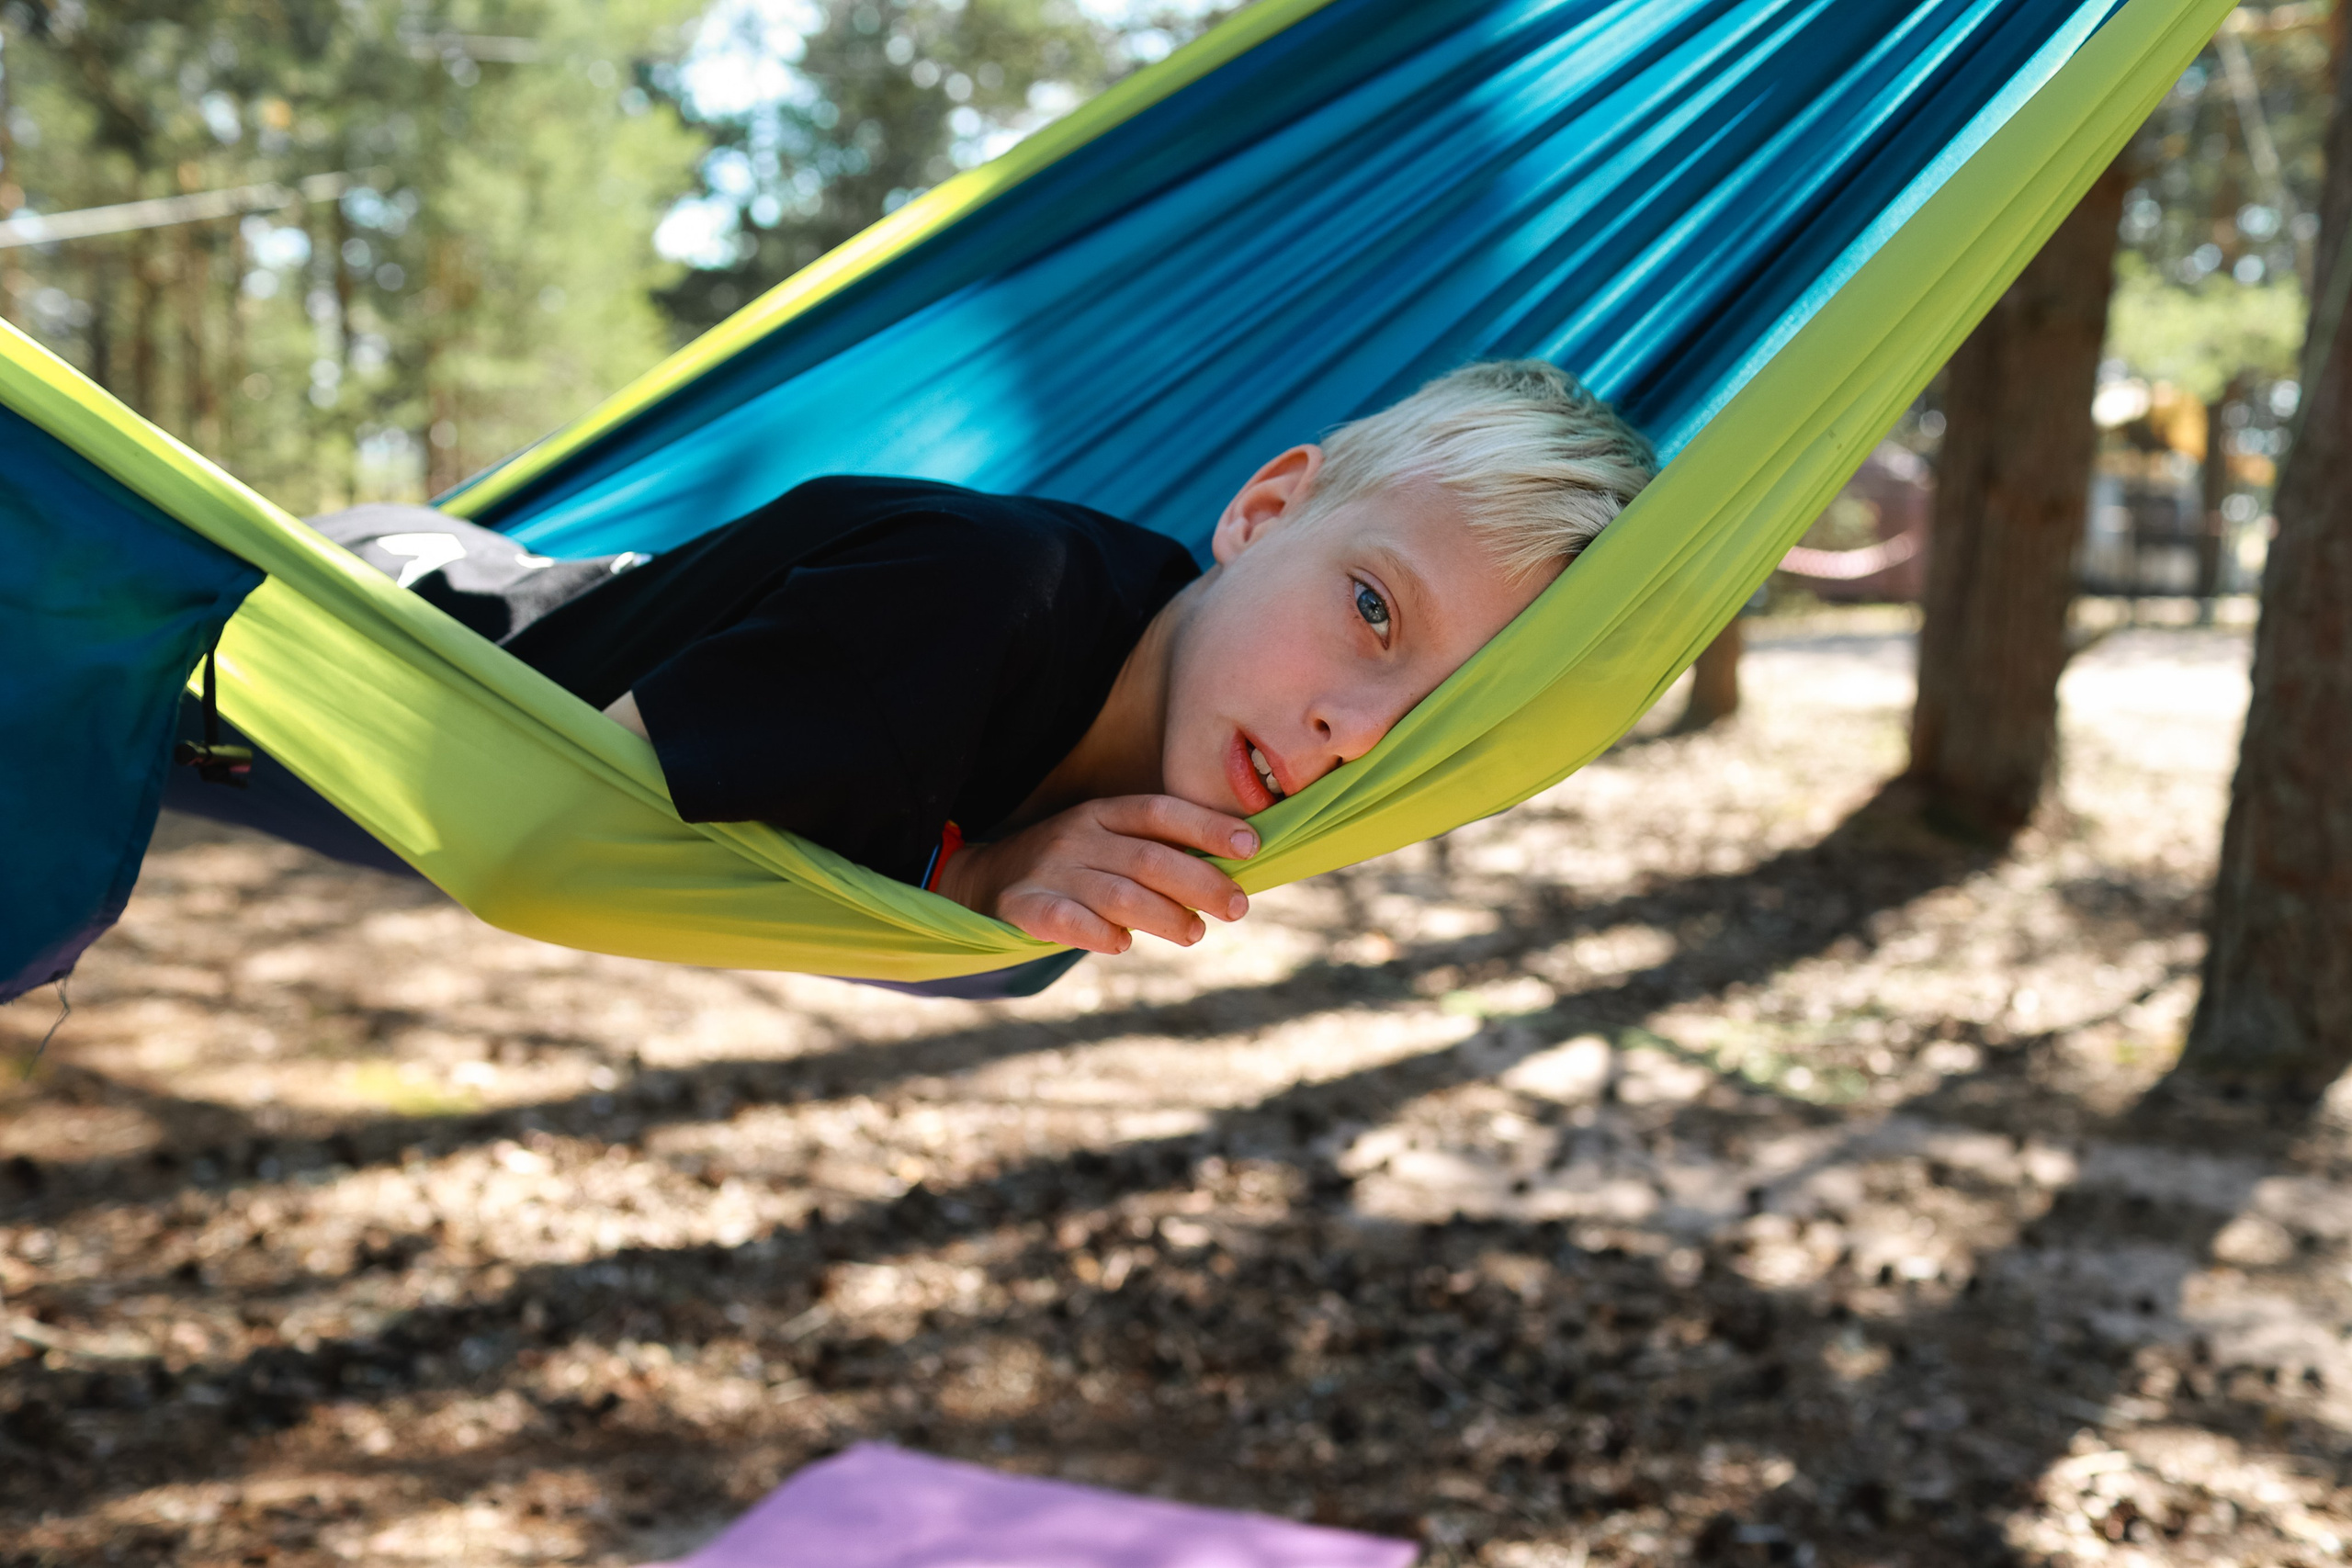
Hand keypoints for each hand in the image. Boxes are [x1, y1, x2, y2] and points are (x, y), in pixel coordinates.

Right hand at [935, 795, 1257, 953]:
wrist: (979, 881)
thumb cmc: (1067, 867)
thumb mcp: (1105, 842)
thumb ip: (1155, 851)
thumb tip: (1229, 875)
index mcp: (1102, 812)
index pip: (1161, 812)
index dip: (1208, 826)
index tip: (1251, 847)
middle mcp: (1078, 836)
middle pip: (1149, 857)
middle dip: (1201, 882)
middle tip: (1237, 908)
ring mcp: (1050, 871)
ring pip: (1118, 894)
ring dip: (1165, 915)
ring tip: (1195, 933)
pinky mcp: (1024, 907)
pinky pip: (1066, 920)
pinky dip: (1097, 933)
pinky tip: (1122, 944)